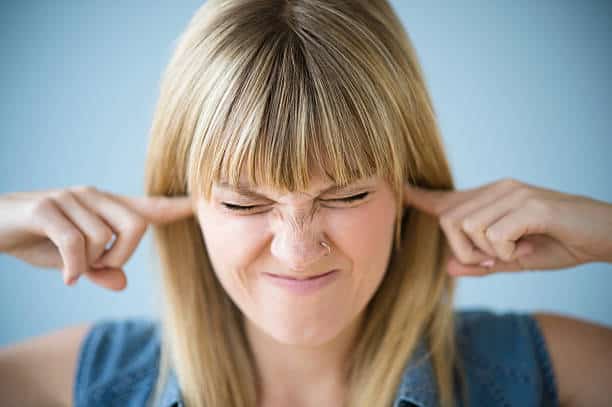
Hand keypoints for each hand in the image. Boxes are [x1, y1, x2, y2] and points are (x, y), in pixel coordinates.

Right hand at [0, 186, 192, 289]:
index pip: (147, 207)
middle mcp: (92, 196)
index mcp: (104, 205)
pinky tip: (68, 279)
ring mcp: (70, 198)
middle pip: (137, 226)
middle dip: (123, 256)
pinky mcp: (47, 208)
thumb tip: (122, 284)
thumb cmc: (36, 240)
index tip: (197, 205)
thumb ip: (100, 269)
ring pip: (104, 239)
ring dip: (90, 263)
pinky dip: (75, 267)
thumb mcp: (73, 261)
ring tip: (72, 267)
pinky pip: (76, 242)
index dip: (174, 207)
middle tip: (99, 267)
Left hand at [403, 178, 611, 275]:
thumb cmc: (558, 245)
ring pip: (467, 227)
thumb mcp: (513, 261)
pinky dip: (506, 252)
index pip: (447, 198)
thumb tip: (448, 267)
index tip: (398, 191)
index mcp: (491, 198)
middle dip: (465, 250)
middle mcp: (498, 189)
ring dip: (487, 253)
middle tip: (494, 261)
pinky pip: (493, 235)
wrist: (602, 236)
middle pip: (450, 220)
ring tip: (514, 253)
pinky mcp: (529, 204)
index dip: (420, 197)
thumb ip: (481, 264)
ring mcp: (512, 193)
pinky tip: (526, 249)